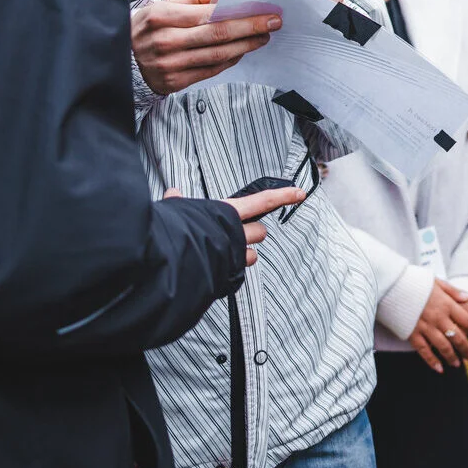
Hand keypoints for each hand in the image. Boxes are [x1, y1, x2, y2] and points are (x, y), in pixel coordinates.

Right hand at [133, 0, 279, 95]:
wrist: (120, 59)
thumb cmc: (145, 28)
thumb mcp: (163, 5)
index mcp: (162, 17)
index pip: (210, 14)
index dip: (241, 13)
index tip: (263, 9)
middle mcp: (166, 41)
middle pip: (218, 35)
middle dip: (251, 28)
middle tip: (273, 23)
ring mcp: (170, 64)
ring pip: (218, 55)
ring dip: (246, 45)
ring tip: (263, 37)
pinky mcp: (175, 82)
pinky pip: (211, 70)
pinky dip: (230, 60)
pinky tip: (242, 51)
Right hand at [165, 184, 305, 266]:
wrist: (168, 263)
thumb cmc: (171, 232)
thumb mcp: (175, 211)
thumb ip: (179, 203)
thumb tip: (172, 193)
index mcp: (227, 211)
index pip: (262, 201)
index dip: (283, 197)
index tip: (300, 194)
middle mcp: (236, 232)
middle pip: (260, 231)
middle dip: (252, 234)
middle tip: (235, 234)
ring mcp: (235, 254)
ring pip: (252, 255)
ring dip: (243, 254)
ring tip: (222, 254)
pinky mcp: (230, 274)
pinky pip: (239, 272)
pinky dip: (230, 270)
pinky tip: (213, 269)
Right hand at [411, 278, 467, 371]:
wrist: (391, 285)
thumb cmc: (415, 282)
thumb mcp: (437, 282)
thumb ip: (454, 292)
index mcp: (446, 304)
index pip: (467, 321)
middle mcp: (438, 317)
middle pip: (458, 337)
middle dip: (467, 349)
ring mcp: (425, 326)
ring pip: (443, 346)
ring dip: (452, 357)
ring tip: (457, 365)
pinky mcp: (412, 333)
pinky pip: (424, 350)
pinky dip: (432, 361)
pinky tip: (439, 369)